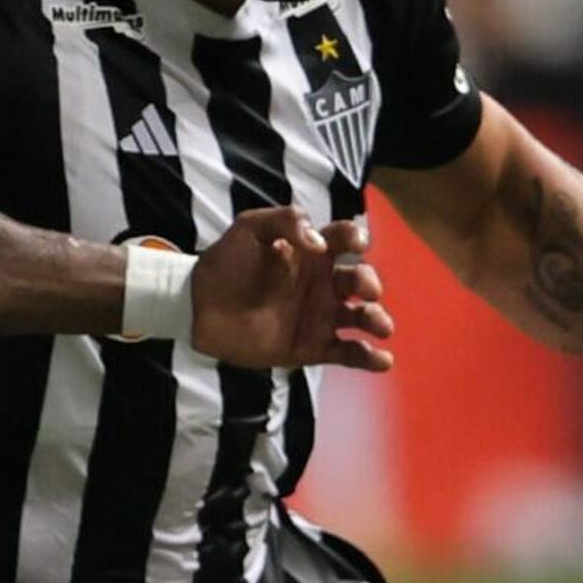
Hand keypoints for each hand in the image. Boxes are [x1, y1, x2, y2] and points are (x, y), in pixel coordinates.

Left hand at [189, 209, 396, 372]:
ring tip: (381, 325)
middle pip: (360, 279)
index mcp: (313, 252)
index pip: (346, 240)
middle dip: (369, 282)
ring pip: (361, 317)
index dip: (356, 238)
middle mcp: (322, 283)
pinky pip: (348, 353)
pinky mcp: (312, 347)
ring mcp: (320, 316)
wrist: (198, 306)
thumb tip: (317, 240)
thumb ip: (284, 221)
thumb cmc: (225, 263)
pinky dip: (369, 358)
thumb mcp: (250, 228)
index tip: (356, 243)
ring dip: (377, 319)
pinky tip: (383, 360)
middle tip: (366, 289)